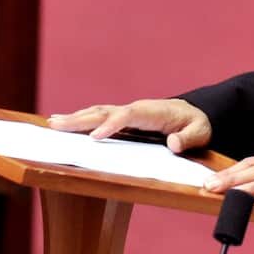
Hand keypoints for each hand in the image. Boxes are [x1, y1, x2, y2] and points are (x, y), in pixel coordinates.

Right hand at [47, 98, 211, 153]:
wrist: (195, 113)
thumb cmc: (198, 124)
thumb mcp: (200, 132)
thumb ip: (188, 139)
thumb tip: (173, 144)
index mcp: (153, 112)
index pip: (128, 116)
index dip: (111, 125)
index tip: (94, 138)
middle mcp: (136, 109)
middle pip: (105, 112)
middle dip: (80, 119)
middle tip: (56, 126)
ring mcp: (128, 113)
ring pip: (98, 112)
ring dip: (75, 118)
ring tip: (53, 124)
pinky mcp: (123, 119)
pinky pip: (99, 117)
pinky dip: (81, 119)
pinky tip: (65, 122)